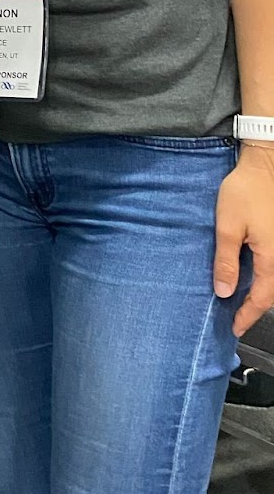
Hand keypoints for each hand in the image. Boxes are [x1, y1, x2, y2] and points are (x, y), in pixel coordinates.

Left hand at [213, 144, 273, 335]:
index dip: (247, 315)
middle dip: (256, 308)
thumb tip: (224, 291)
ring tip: (243, 302)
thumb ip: (226, 260)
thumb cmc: (245, 191)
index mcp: (271, 258)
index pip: (261, 298)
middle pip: (272, 293)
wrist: (264, 166)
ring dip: (262, 294)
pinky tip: (253, 277)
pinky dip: (267, 278)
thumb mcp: (227, 226)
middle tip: (238, 319)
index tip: (235, 327)